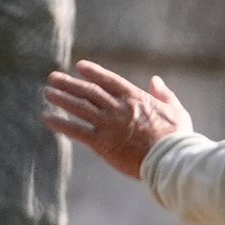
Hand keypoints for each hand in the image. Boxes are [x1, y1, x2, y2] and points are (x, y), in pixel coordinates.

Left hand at [40, 61, 191, 178]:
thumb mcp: (175, 110)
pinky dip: (61, 124)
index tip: (79, 66)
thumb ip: (164, 94)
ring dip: (61, 98)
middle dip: (69, 83)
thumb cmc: (177, 137)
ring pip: (79, 107)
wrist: (169, 158)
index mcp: (135, 98)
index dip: (93, 71)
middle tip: (53, 77)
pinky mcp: (101, 143)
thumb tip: (156, 80)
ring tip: (47, 92)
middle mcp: (118, 107)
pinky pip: (76, 131)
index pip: (109, 80)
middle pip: (89, 91)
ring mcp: (108, 124)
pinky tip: (47, 118)